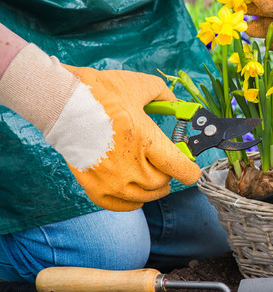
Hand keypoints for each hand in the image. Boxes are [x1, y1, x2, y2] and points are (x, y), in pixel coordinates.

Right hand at [0, 44, 199, 210]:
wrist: (63, 104)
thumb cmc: (102, 93)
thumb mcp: (140, 86)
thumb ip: (164, 95)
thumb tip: (175, 102)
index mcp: (148, 142)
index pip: (181, 169)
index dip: (190, 169)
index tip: (190, 166)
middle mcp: (133, 167)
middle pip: (163, 183)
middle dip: (168, 173)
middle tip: (165, 164)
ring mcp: (114, 181)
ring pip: (146, 196)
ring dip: (153, 188)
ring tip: (152, 177)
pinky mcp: (96, 189)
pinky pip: (123, 206)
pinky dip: (133, 201)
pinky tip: (135, 191)